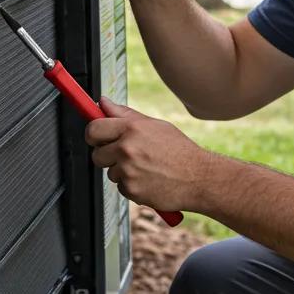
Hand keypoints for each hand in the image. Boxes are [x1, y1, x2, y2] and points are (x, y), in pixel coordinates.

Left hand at [85, 97, 209, 212]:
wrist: (200, 178)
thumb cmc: (179, 150)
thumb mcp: (155, 126)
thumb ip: (125, 114)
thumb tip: (103, 102)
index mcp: (131, 129)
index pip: (93, 129)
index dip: (93, 134)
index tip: (96, 137)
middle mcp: (127, 149)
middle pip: (96, 154)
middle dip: (107, 156)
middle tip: (126, 155)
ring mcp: (128, 171)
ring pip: (110, 172)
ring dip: (122, 172)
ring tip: (146, 168)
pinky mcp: (132, 190)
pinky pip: (121, 187)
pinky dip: (132, 186)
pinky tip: (150, 180)